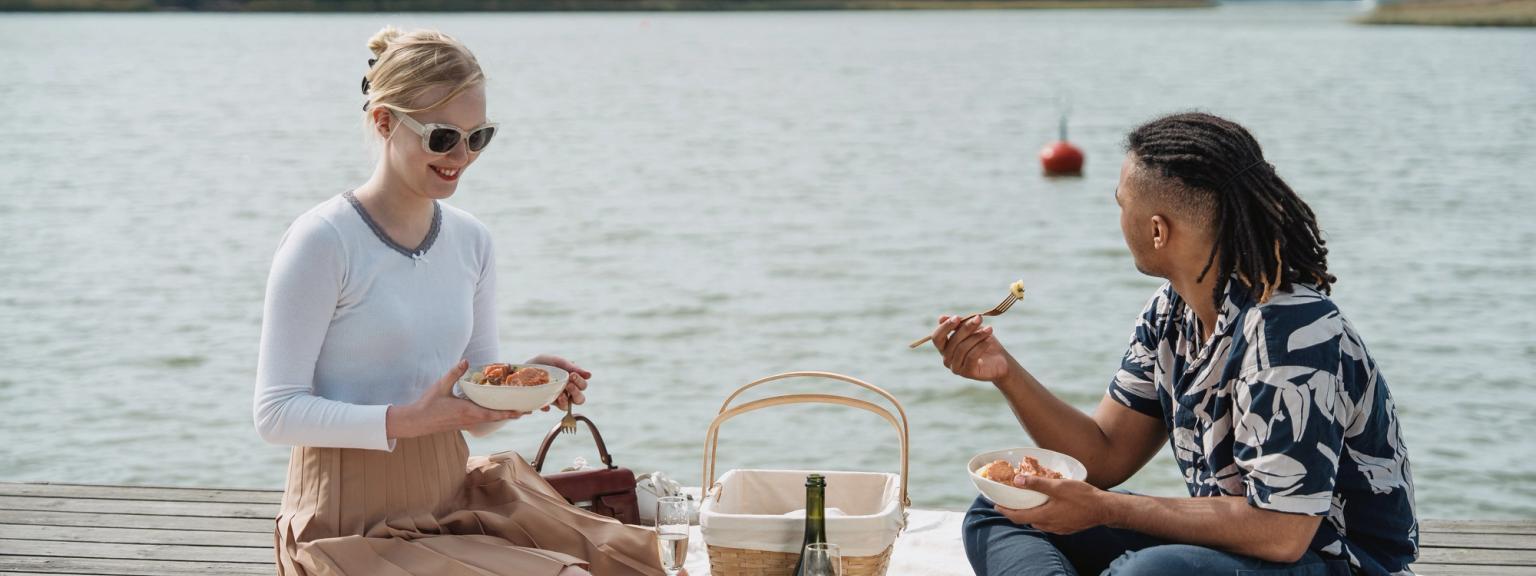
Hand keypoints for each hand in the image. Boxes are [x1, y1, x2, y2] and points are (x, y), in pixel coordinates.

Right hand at [386, 359, 525, 438]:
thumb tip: (466, 361)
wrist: (416, 422)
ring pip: (491, 420)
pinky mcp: (463, 423)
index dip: (509, 413)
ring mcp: (467, 423)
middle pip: (497, 418)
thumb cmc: (428, 404)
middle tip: (530, 410)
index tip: (523, 411)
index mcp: (468, 411)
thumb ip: (454, 373)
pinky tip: (498, 411)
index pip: (493, 413)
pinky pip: (483, 420)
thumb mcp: (440, 386)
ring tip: (519, 411)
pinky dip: (494, 416)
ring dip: (505, 416)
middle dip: (513, 414)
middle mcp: (471, 419)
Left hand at [526, 354, 589, 411]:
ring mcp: (554, 398)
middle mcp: (565, 392)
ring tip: (559, 396)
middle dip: (576, 393)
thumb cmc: (542, 363)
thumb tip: (590, 375)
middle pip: (580, 399)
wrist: (520, 369)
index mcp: (571, 381)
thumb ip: (571, 366)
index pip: (583, 386)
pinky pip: (548, 408)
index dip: (580, 382)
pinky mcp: (543, 403)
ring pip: (566, 407)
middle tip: (568, 385)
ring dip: (564, 402)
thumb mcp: (555, 361)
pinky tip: (545, 402)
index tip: (572, 375)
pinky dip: (547, 405)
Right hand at [931, 315, 1013, 381]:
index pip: (937, 337)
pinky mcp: (967, 373)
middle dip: (966, 328)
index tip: (957, 317)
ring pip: (962, 348)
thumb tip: (941, 318)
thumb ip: (959, 324)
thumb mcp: (972, 329)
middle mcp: (947, 359)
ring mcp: (956, 368)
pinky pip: (971, 357)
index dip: (945, 327)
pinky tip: (989, 340)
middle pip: (952, 341)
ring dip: (977, 336)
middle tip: (979, 318)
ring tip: (989, 329)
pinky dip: (980, 346)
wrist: (1000, 361)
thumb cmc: (983, 343)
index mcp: (944, 348)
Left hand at [994, 475, 1114, 534]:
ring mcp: (1058, 528)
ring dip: (1029, 513)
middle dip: (1015, 511)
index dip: (1005, 511)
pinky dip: (1041, 515)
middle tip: (1009, 501)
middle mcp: (1048, 526)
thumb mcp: (1058, 486)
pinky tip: (1045, 507)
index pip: (1017, 517)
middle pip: (1026, 520)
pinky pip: (1048, 523)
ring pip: (1037, 522)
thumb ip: (1037, 484)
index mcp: (1044, 516)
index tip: (995, 504)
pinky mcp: (1066, 528)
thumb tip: (1017, 480)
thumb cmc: (1082, 497)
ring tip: (1026, 502)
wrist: (1104, 509)